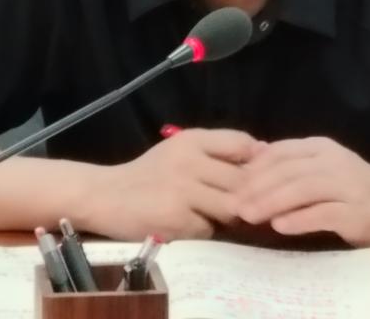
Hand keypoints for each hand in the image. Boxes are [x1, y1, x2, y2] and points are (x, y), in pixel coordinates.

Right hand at [84, 128, 261, 240]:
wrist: (106, 196)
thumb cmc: (150, 174)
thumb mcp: (181, 151)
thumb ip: (218, 151)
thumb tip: (263, 152)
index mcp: (192, 139)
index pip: (242, 143)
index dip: (257, 162)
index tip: (258, 175)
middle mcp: (189, 160)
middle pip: (242, 179)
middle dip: (247, 195)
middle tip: (243, 203)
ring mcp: (182, 190)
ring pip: (231, 206)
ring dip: (229, 215)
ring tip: (216, 214)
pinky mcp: (175, 218)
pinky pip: (209, 229)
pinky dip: (206, 230)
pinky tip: (191, 225)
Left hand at [235, 136, 369, 246]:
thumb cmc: (360, 186)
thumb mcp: (326, 167)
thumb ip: (296, 164)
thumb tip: (257, 163)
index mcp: (321, 148)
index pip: (281, 152)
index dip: (255, 167)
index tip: (232, 183)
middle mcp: (332, 162)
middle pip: (286, 171)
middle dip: (256, 187)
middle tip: (233, 203)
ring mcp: (345, 186)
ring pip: (301, 189)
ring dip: (271, 202)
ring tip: (248, 215)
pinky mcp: (355, 212)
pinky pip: (322, 214)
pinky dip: (299, 219)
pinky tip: (280, 226)